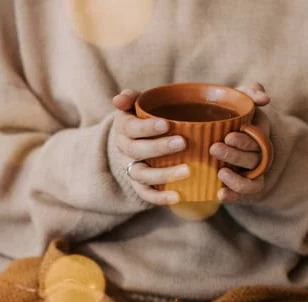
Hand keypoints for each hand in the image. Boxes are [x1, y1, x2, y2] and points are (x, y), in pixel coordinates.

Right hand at [111, 89, 188, 204]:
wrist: (138, 142)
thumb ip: (132, 98)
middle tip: (183, 143)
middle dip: (159, 147)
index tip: (166, 124)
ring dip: (164, 174)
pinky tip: (178, 197)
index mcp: (123, 128)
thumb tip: (119, 99)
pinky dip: (160, 198)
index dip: (146, 127)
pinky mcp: (139, 186)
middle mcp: (124, 150)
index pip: (130, 128)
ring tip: (188, 171)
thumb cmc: (145, 119)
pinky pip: (147, 195)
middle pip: (136, 151)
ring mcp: (131, 170)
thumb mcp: (138, 105)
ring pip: (142, 175)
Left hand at [209, 83, 270, 202]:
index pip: (259, 139)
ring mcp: (252, 173)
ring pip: (252, 181)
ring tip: (220, 173)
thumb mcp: (238, 99)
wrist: (214, 135)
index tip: (228, 136)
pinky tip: (220, 195)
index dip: (245, 140)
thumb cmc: (228, 115)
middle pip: (253, 159)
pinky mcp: (242, 188)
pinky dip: (234, 197)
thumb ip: (249, 92)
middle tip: (214, 149)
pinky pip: (244, 196)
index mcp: (259, 134)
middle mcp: (259, 155)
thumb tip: (265, 98)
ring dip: (238, 180)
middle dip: (235, 155)